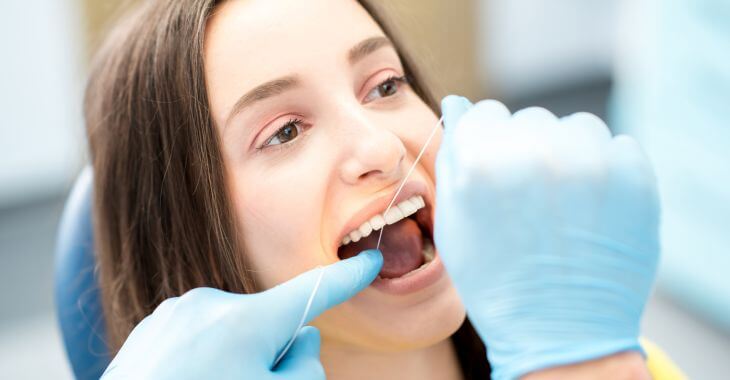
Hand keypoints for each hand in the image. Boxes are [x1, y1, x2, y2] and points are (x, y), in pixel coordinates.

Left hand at [101, 250, 382, 379]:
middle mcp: (211, 304)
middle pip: (271, 323)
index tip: (370, 259)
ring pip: (234, 330)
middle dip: (272, 351)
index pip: (314, 292)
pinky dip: (205, 357)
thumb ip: (306, 366)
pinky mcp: (154, 327)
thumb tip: (299, 336)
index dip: (348, 278)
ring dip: (236, 355)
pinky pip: (200, 335)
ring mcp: (177, 312)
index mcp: (246, 320)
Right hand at [435, 96, 659, 379]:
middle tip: (531, 198)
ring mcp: (591, 162)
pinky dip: (605, 170)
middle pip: (530, 119)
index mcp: (484, 162)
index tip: (497, 173)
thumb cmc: (497, 280)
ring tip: (565, 203)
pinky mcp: (634, 177)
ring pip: (576, 127)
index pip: (487, 114)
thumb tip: (457, 105)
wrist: (561, 332)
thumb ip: (452, 158)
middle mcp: (537, 153)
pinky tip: (592, 209)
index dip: (488, 145)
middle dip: (527, 149)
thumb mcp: (454, 224)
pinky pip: (617, 147)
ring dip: (569, 154)